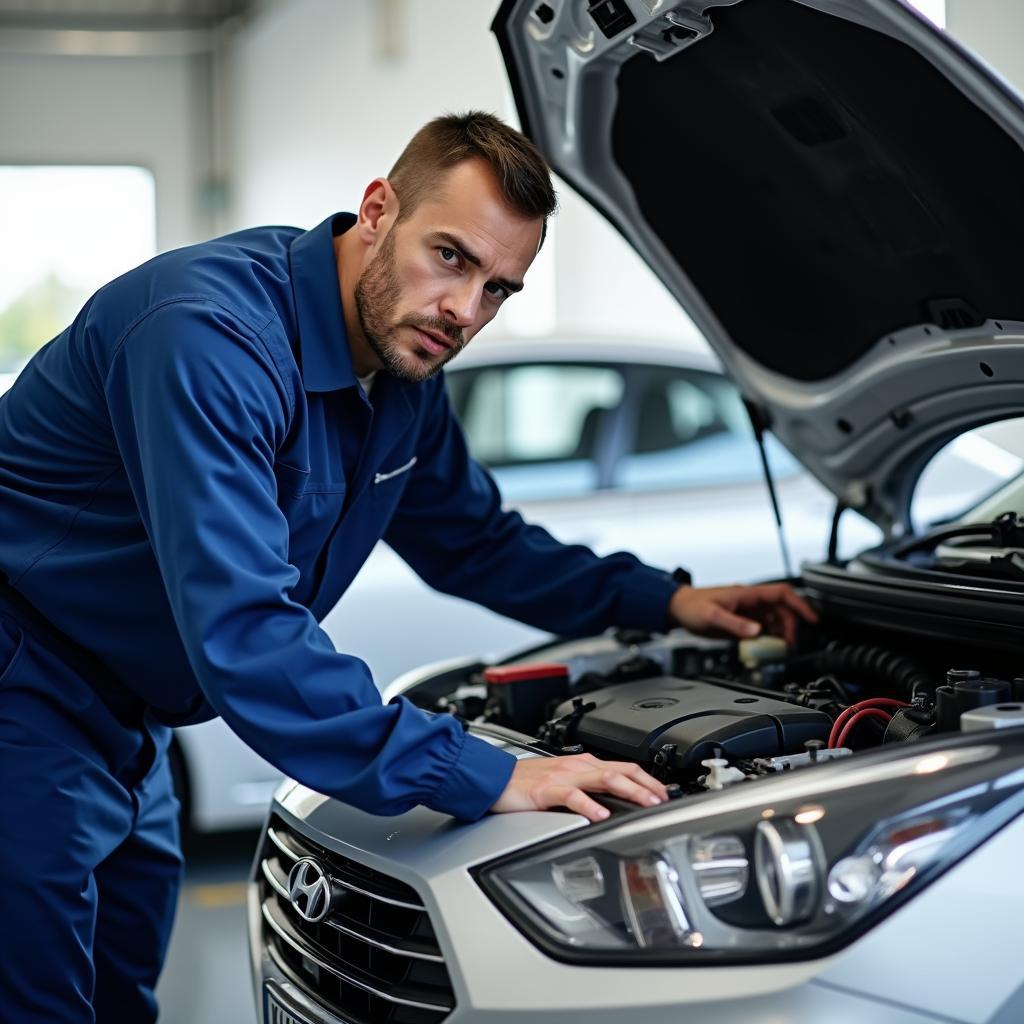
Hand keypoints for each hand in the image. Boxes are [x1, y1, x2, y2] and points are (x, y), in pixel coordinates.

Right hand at [490, 753, 667, 821]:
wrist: (495, 778)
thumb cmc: (527, 783)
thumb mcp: (564, 782)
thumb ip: (588, 788)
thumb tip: (614, 803)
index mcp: (583, 764)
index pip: (624, 768)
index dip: (647, 780)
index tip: (663, 795)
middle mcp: (577, 766)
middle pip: (620, 770)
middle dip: (646, 785)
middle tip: (663, 800)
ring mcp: (563, 776)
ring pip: (604, 778)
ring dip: (629, 790)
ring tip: (644, 803)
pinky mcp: (547, 789)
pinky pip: (572, 795)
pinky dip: (590, 805)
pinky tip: (601, 815)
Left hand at [669, 582, 817, 645]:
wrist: (676, 608)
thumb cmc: (691, 607)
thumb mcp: (712, 616)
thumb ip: (735, 624)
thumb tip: (757, 631)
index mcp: (746, 594)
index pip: (782, 594)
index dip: (800, 605)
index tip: (812, 619)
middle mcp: (749, 601)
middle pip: (781, 609)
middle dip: (790, 625)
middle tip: (790, 644)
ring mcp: (746, 611)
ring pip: (773, 619)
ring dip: (781, 632)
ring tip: (782, 648)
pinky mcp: (740, 621)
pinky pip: (762, 627)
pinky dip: (769, 636)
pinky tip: (767, 646)